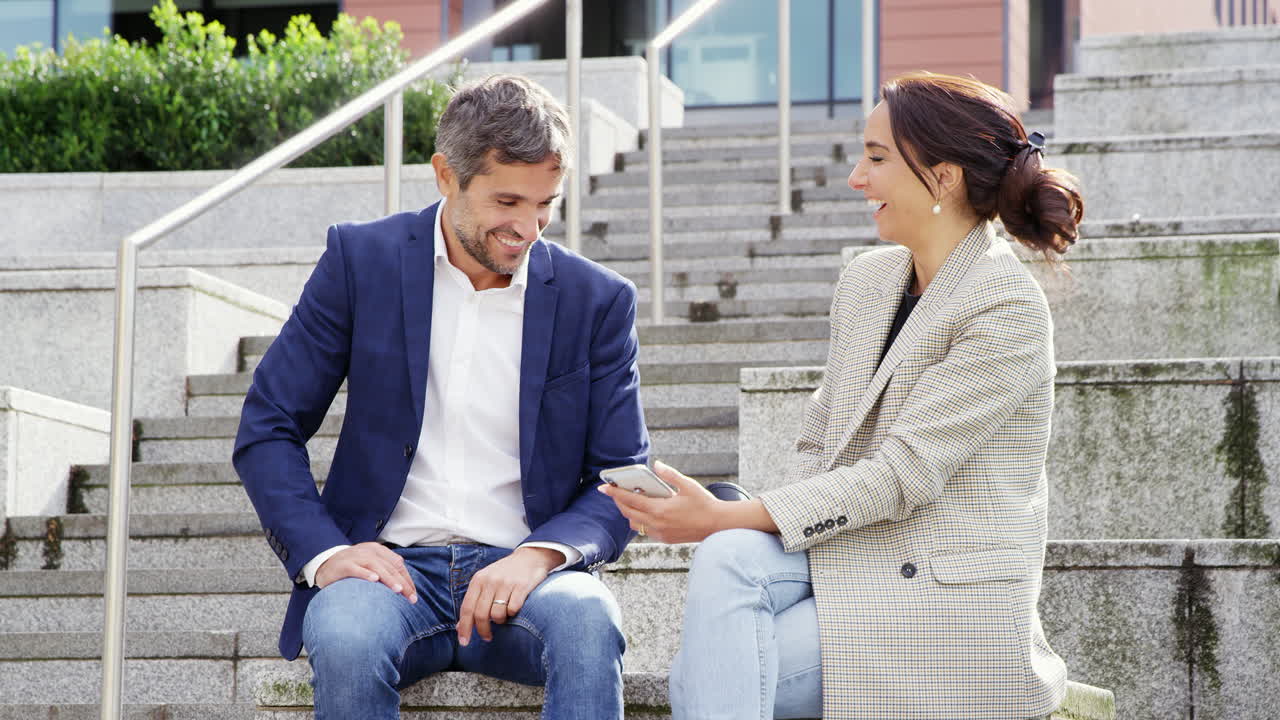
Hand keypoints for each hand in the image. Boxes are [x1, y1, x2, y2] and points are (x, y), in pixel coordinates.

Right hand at [314, 542, 417, 603]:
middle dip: (402, 583)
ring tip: (398, 590)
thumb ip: (386, 570)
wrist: (325, 564)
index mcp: (378, 550)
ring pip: (376, 566)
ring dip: (388, 578)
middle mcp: (369, 551)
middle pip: (390, 567)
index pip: (398, 565)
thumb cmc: (353, 567)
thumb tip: (405, 585)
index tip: (413, 595)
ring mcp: (356, 557)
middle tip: (410, 597)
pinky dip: (366, 574)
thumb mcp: (371, 564)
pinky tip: (374, 580)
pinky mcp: (344, 565)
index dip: (407, 579)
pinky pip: (356, 569)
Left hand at [456, 546, 562, 645]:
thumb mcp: (485, 582)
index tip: (464, 642)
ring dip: (501, 620)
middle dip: (483, 630)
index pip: (467, 608)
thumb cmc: (504, 573)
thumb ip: (473, 602)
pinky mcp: (522, 586)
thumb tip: (460, 627)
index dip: (464, 627)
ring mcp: (506, 583)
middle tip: (487, 637)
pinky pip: (513, 609)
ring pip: (497, 614)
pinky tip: (514, 608)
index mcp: (478, 580)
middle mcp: (490, 580)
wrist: (530, 557)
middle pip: (481, 614)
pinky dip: (513, 613)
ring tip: (504, 616)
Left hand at [597, 461, 725, 543]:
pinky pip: (645, 529)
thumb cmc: (704, 504)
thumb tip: (655, 465)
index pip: (630, 500)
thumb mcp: (688, 485)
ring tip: (630, 500)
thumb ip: (669, 475)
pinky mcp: (665, 538)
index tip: (603, 486)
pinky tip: (645, 511)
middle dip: (618, 501)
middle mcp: (657, 524)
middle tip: (614, 491)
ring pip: (635, 523)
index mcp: (660, 509)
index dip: (614, 492)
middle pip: (628, 513)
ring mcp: (660, 533)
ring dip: (629, 512)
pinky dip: (640, 520)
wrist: (717, 525)